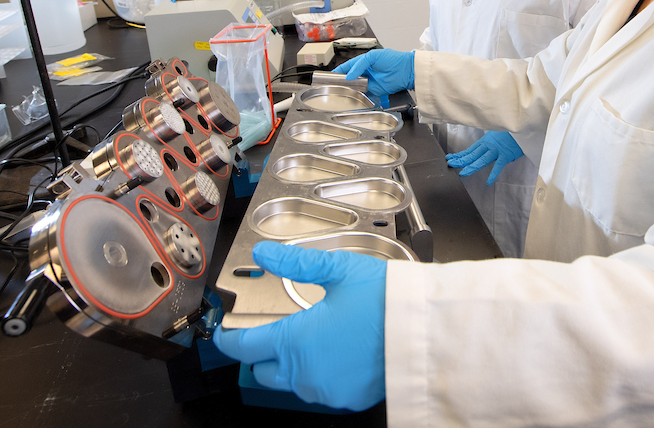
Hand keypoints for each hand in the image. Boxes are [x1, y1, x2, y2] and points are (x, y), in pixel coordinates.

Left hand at [212, 241, 386, 411]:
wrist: (426, 331)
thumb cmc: (387, 299)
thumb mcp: (339, 270)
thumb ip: (296, 263)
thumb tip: (264, 254)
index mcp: (296, 341)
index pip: (245, 347)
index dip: (229, 338)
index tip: (226, 331)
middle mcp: (306, 373)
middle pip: (264, 370)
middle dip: (262, 353)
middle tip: (274, 330)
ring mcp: (327, 390)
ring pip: (293, 382)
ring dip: (293, 364)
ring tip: (315, 336)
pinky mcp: (348, 399)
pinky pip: (321, 389)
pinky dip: (321, 373)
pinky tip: (338, 351)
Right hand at [333, 50, 414, 107]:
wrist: (406, 71)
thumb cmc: (393, 59)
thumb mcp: (373, 56)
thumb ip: (359, 65)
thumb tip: (349, 76)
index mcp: (364, 61)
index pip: (348, 66)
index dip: (339, 70)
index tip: (330, 75)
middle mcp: (366, 72)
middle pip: (350, 77)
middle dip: (342, 81)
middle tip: (333, 85)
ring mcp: (369, 81)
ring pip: (355, 86)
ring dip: (349, 88)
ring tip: (340, 91)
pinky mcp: (375, 90)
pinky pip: (363, 93)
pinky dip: (358, 95)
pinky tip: (353, 96)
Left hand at [446, 131, 523, 185]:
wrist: (522, 127)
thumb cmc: (510, 132)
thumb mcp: (496, 135)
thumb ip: (491, 144)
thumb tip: (488, 152)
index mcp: (485, 141)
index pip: (469, 150)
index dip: (459, 155)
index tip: (450, 158)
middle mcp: (488, 145)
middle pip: (472, 154)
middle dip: (461, 160)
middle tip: (450, 164)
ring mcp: (496, 150)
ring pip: (481, 159)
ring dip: (472, 166)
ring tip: (463, 173)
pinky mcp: (505, 155)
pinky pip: (498, 166)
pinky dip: (493, 174)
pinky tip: (488, 182)